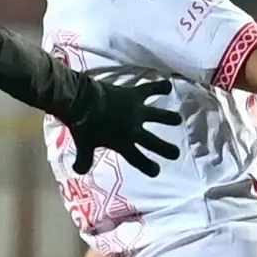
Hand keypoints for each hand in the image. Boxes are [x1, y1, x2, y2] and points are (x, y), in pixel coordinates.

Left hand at [66, 70, 182, 174]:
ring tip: (177, 119)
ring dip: (168, 118)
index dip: (148, 167)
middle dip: (167, 149)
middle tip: (176, 153)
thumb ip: (84, 159)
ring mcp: (136, 111)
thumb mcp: (83, 145)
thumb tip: (79, 171)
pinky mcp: (134, 94)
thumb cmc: (82, 125)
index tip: (156, 171)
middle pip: (154, 142)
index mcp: (122, 143)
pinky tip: (168, 86)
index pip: (138, 159)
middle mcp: (133, 129)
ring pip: (158, 116)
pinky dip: (159, 87)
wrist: (82, 100)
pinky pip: (150, 90)